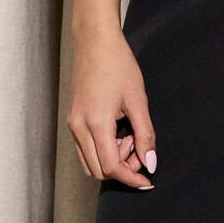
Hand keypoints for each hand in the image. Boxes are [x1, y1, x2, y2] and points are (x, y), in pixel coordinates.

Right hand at [67, 23, 157, 189]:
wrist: (95, 41)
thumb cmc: (118, 64)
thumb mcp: (138, 100)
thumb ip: (145, 134)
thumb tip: (150, 163)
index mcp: (96, 123)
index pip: (111, 167)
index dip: (131, 178)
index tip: (147, 181)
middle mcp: (79, 127)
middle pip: (98, 170)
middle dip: (123, 168)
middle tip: (140, 147)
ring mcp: (73, 124)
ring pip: (90, 162)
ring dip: (112, 159)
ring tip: (130, 135)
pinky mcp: (73, 119)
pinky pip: (85, 148)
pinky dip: (102, 150)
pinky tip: (118, 131)